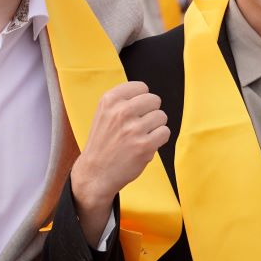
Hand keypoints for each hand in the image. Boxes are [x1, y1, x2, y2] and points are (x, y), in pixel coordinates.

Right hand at [71, 82, 169, 241]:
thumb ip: (123, 101)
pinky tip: (146, 144)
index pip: (141, 87)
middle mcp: (121, 112)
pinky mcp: (145, 145)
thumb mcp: (104, 114)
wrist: (96, 173)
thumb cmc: (103, 143)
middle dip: (150, 112)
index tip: (135, 111)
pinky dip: (159, 139)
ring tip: (141, 136)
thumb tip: (147, 94)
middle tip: (140, 125)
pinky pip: (165, 132)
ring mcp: (134, 129)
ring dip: (155, 126)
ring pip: (162, 116)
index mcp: (110, 100)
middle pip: (154, 100)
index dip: (141, 99)